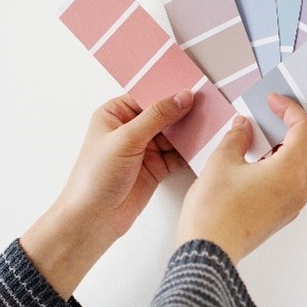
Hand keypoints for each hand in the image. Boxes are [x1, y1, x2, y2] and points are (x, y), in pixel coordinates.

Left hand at [21, 92, 193, 295]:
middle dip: (184, 111)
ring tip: (214, 123)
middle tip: (210, 105)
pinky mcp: (155, 168)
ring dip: (190, 131)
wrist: (93, 220)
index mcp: (115, 114)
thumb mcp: (125, 139)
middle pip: (164, 114)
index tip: (195, 86)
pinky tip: (206, 144)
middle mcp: (130, 129)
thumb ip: (156, 116)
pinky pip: (178, 154)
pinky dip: (191, 151)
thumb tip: (182, 97)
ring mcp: (144, 149)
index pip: (147, 95)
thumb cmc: (95, 177)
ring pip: (174, 134)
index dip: (170, 91)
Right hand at [176, 94, 306, 262]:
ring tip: (252, 137)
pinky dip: (273, 165)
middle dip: (283, 126)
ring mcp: (291, 205)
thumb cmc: (214, 215)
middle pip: (302, 146)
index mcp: (290, 172)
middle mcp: (298, 190)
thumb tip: (243, 128)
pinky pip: (285, 181)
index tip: (273, 101)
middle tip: (263, 114)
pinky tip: (251, 161)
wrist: (208, 254)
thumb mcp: (221, 163)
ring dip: (277, 146)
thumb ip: (237, 138)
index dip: (288, 109)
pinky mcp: (279, 215)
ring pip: (293, 164)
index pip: (303, 129)